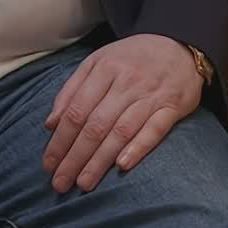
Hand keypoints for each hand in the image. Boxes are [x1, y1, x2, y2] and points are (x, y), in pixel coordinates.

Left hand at [42, 34, 202, 192]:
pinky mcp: (171, 107)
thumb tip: (51, 123)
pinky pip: (154, 130)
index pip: (76, 110)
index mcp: (104, 69)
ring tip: (84, 183)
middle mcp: (125, 82)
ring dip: (100, 160)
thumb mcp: (98, 61)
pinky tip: (122, 166)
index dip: (60, 139)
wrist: (179, 44)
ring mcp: (149, 95)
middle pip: (95, 125)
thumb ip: (73, 89)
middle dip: (75, 156)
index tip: (48, 163)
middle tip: (60, 182)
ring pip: (120, 131)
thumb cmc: (131, 57)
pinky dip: (138, 147)